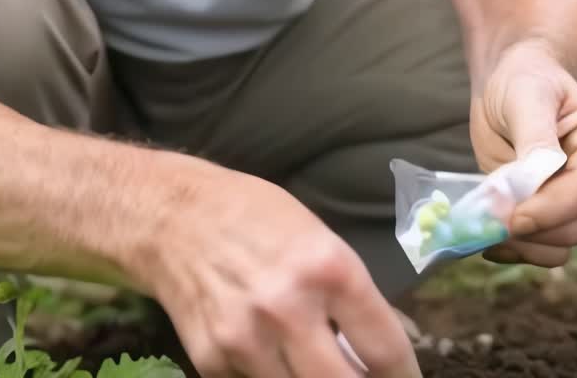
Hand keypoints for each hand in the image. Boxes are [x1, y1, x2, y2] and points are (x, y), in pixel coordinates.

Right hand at [142, 157, 421, 377]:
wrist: (172, 216)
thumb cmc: (254, 216)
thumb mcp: (316, 235)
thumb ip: (350, 293)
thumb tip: (391, 342)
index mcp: (327, 267)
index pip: (384, 348)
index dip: (404, 375)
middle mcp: (289, 308)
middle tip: (362, 377)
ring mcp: (247, 341)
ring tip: (312, 361)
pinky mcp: (212, 362)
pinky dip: (270, 376)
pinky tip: (268, 352)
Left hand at [470, 41, 576, 267]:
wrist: (507, 83)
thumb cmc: (522, 79)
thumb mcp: (526, 95)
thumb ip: (534, 138)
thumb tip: (531, 182)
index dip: (548, 209)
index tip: (508, 215)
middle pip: (576, 224)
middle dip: (532, 228)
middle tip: (485, 220)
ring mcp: (574, 198)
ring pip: (561, 244)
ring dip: (522, 245)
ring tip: (482, 227)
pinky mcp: (549, 213)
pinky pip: (542, 248)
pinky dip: (516, 250)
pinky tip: (486, 236)